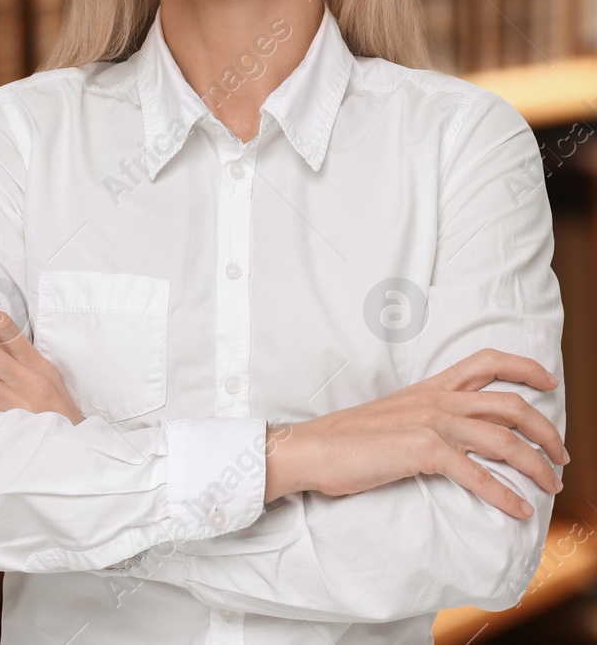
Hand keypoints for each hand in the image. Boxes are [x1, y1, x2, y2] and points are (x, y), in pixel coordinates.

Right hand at [267, 348, 567, 517]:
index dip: (525, 368)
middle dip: (547, 431)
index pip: (485, 363)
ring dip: (538, 465)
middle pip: (511, 404)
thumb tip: (454, 439)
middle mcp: (435, 400)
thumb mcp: (392, 418)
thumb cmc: (345, 440)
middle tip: (561, 456)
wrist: (310, 449)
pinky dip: (504, 495)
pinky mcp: (422, 450)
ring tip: (551, 486)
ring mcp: (430, 423)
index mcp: (428, 389)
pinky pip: (478, 474)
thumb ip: (425, 419)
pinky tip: (518, 510)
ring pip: (505, 439)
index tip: (549, 383)